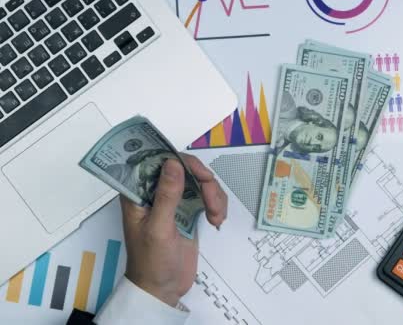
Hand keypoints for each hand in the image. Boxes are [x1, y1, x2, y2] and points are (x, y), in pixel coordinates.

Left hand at [120, 154, 227, 306]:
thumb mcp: (159, 228)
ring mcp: (174, 200)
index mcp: (138, 192)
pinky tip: (216, 220)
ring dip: (214, 194)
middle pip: (184, 167)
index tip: (198, 172)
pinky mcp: (189, 210)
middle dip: (203, 180)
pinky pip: (208, 195)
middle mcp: (155, 191)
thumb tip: (173, 163)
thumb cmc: (151, 262)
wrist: (164, 289)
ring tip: (216, 216)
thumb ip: (167, 195)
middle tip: (212, 199)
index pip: (156, 160)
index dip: (179, 159)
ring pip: (199, 180)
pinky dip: (217, 204)